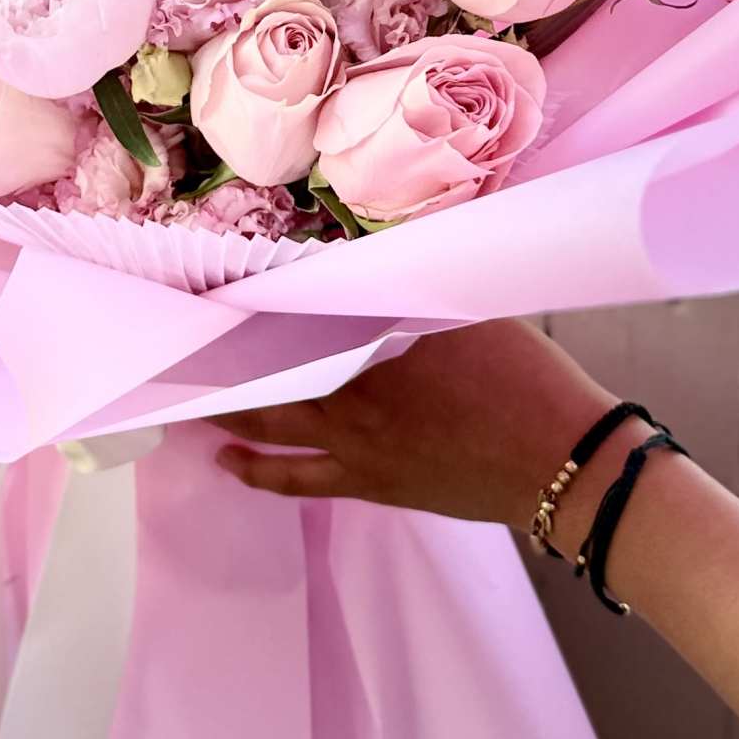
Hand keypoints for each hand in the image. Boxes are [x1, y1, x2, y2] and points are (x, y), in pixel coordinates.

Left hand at [211, 318, 617, 532]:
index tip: (213, 283)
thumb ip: (411, 282)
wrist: (560, 458)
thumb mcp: (466, 305)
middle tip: (178, 334)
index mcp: (376, 327)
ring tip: (183, 387)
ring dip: (222, 401)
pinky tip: (224, 458)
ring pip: (266, 417)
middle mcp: (350, 379)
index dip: (249, 296)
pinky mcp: (367, 481)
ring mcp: (354, 437)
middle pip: (264, 359)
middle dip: (219, 347)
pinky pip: (295, 477)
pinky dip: (256, 469)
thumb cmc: (524, 372)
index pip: (293, 304)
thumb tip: (372, 258)